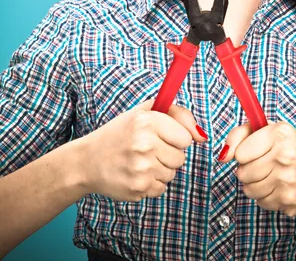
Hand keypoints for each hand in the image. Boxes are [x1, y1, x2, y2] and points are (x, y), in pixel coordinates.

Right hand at [79, 98, 206, 201]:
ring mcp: (141, 168)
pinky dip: (151, 183)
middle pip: (181, 158)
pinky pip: (161, 188)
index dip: (175, 138)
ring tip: (139, 162)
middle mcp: (144, 144)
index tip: (160, 137)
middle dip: (168, 155)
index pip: (186, 138)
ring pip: (172, 174)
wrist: (87, 160)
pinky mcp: (138, 188)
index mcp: (147, 121)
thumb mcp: (144, 112)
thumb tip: (203, 136)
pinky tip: (135, 174)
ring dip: (160, 169)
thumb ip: (177, 114)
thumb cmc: (120, 133)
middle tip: (147, 150)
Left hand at [219, 120, 295, 215]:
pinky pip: (261, 202)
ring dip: (255, 184)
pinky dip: (266, 196)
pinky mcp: (289, 202)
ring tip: (271, 176)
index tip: (253, 152)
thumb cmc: (294, 150)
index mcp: (280, 134)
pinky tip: (279, 188)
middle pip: (242, 173)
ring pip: (248, 190)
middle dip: (248, 170)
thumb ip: (241, 135)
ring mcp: (288, 182)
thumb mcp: (271, 131)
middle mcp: (285, 157)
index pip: (240, 153)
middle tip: (263, 165)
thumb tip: (223, 155)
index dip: (243, 153)